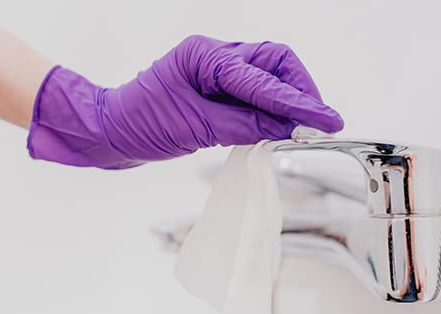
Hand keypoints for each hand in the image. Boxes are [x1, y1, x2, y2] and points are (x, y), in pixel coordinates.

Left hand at [28, 35, 343, 168]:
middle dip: (301, 89)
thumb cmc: (142, 125)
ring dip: (290, 98)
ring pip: (270, 73)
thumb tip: (289, 128)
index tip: (327, 121)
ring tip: (304, 125)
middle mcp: (215, 55)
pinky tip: (282, 124)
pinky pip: (256, 90)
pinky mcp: (218, 86)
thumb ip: (245, 125)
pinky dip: (273, 106)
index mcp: (205, 57)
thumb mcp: (196, 127)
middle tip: (318, 121)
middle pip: (276, 61)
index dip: (298, 103)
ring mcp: (217, 68)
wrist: (112, 131)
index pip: (263, 79)